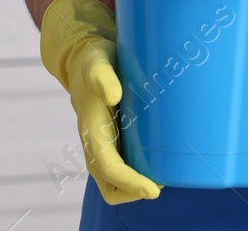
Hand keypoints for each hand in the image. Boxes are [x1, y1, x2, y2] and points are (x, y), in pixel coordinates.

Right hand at [40, 0, 159, 204]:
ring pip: (114, 180)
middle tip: (162, 182)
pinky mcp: (111, 137)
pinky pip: (121, 165)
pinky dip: (136, 172)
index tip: (154, 190)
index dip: (131, 183)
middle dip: (133, 190)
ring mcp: (102, 142)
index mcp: (91, 130)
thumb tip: (113, 95)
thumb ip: (102, 76)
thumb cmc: (93, 60)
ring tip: (164, 174)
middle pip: (110, 184)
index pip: (109, 169)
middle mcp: (95, 142)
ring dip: (135, 184)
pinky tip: (159, 161)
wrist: (84, 55)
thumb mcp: (97, 63)